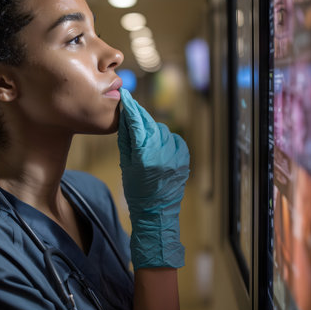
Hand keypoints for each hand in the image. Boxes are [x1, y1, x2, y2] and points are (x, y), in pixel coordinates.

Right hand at [118, 88, 189, 268]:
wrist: (156, 213)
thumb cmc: (135, 191)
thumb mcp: (125, 165)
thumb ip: (126, 139)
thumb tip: (126, 118)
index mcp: (144, 156)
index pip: (137, 123)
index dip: (132, 108)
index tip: (126, 96)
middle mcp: (163, 154)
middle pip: (151, 124)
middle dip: (141, 119)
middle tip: (133, 116)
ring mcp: (176, 156)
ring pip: (163, 131)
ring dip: (153, 131)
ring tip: (146, 142)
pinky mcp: (185, 159)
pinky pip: (175, 139)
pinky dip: (166, 139)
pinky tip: (159, 147)